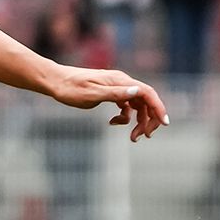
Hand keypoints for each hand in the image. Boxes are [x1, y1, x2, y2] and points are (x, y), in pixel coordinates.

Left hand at [46, 67, 167, 140]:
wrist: (55, 81)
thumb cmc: (71, 88)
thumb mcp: (92, 94)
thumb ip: (116, 94)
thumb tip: (138, 91)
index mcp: (120, 81)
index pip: (148, 93)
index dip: (159, 108)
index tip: (164, 124)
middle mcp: (122, 82)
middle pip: (146, 100)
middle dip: (149, 120)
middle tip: (143, 137)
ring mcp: (116, 87)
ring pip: (137, 105)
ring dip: (138, 121)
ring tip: (132, 138)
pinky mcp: (109, 93)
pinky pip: (125, 105)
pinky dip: (124, 117)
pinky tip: (113, 123)